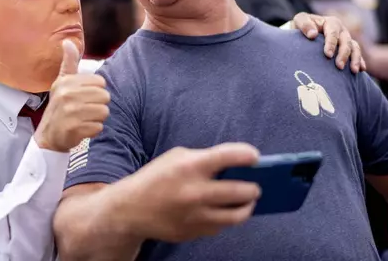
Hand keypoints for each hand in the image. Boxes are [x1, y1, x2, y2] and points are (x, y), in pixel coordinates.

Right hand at [34, 40, 109, 152]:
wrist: (48, 135)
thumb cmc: (59, 106)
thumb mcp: (62, 82)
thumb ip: (69, 63)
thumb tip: (68, 41)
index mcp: (67, 82)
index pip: (100, 82)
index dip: (96, 90)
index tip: (85, 96)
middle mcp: (67, 95)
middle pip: (105, 96)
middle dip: (99, 105)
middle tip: (86, 109)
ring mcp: (70, 112)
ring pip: (104, 112)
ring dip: (97, 118)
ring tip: (84, 118)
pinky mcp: (74, 129)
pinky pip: (99, 127)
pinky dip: (93, 130)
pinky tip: (82, 128)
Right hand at [122, 143, 260, 241]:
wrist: (131, 209)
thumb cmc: (156, 177)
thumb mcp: (176, 158)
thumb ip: (205, 158)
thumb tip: (237, 165)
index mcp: (190, 166)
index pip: (229, 156)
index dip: (247, 155)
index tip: (255, 157)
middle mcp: (195, 191)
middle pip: (242, 191)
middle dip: (254, 188)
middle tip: (256, 186)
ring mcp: (195, 215)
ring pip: (237, 215)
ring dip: (247, 207)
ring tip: (248, 201)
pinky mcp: (194, 232)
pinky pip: (220, 227)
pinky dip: (225, 219)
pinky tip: (224, 212)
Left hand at [290, 12, 366, 72]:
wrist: (304, 32)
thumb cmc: (302, 27)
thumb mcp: (300, 20)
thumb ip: (304, 24)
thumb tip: (312, 35)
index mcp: (331, 23)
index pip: (333, 33)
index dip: (331, 44)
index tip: (327, 55)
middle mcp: (341, 31)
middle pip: (346, 42)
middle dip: (343, 54)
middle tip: (339, 66)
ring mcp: (346, 39)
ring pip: (354, 48)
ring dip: (355, 59)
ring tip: (354, 71)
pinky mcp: (349, 48)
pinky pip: (357, 54)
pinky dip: (360, 61)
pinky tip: (361, 69)